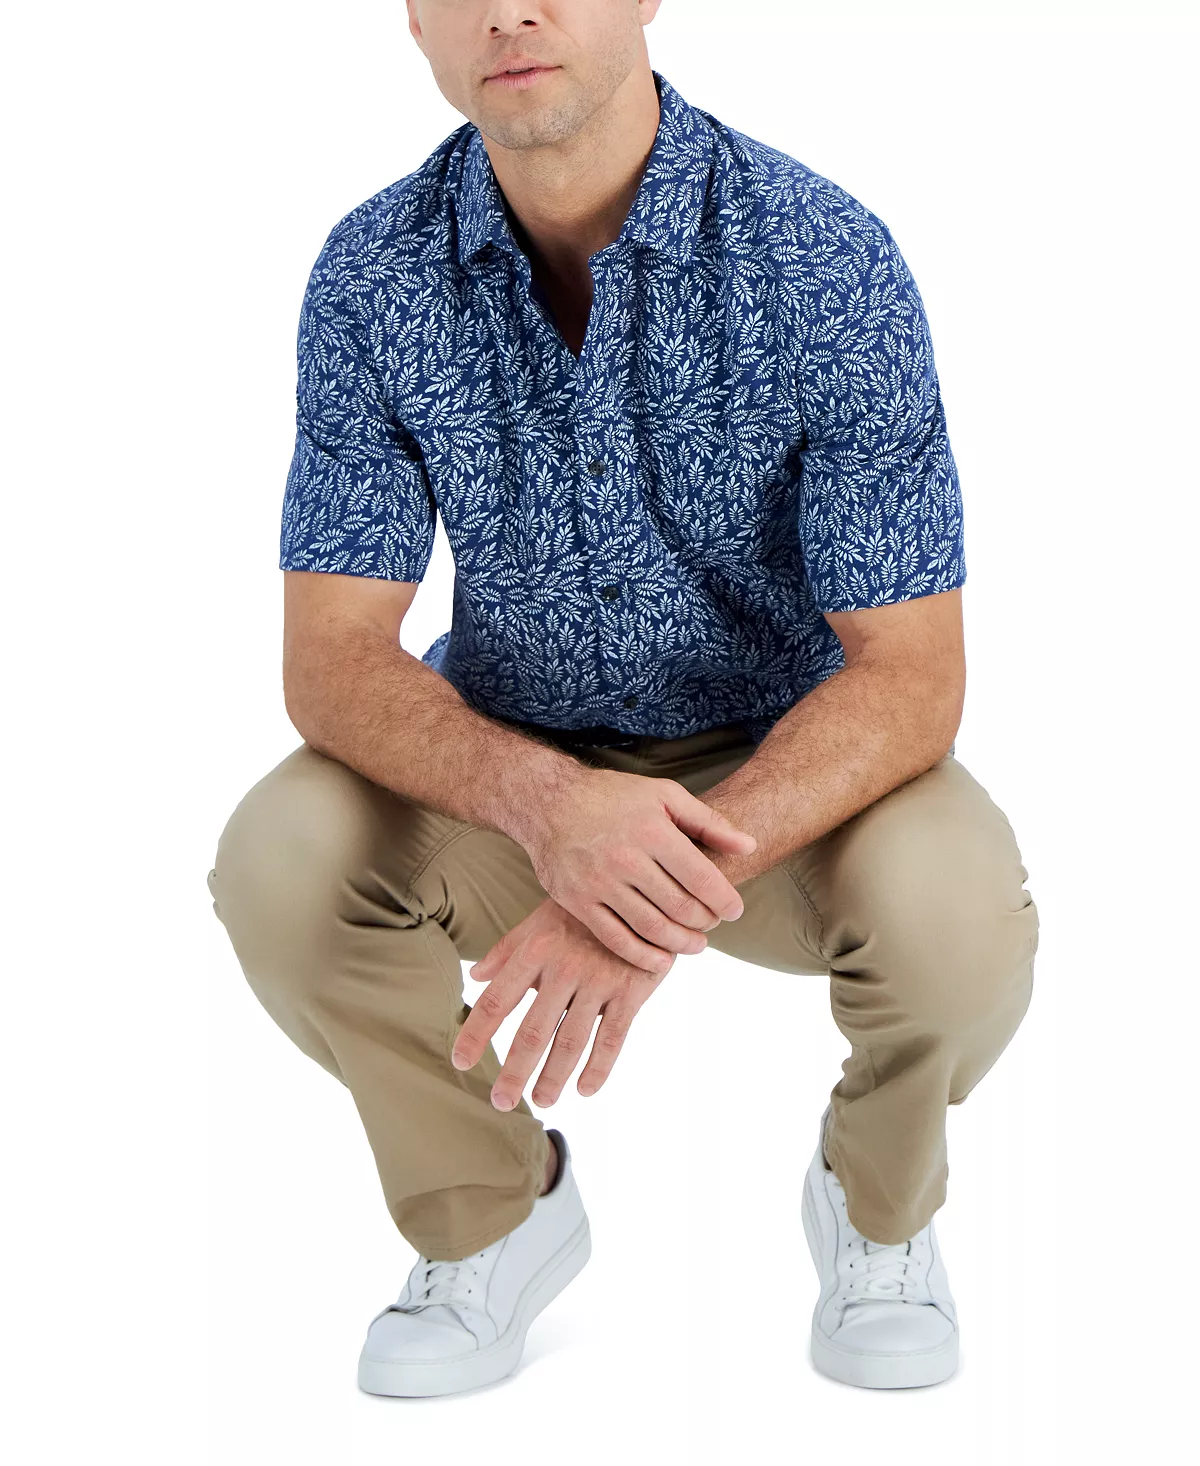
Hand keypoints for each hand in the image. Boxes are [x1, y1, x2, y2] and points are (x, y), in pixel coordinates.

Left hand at [451, 896, 674, 1108]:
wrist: (644, 889)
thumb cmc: (584, 910)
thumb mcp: (541, 919)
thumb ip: (507, 950)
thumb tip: (475, 976)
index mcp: (535, 950)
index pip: (496, 1000)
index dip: (475, 1034)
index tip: (460, 1062)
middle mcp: (564, 968)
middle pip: (532, 1032)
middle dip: (514, 1072)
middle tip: (501, 1102)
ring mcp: (599, 981)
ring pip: (571, 1042)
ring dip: (553, 1077)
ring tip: (543, 1101)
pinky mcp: (631, 991)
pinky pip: (612, 1039)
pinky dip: (598, 1068)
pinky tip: (584, 1090)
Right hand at [522, 765, 755, 974]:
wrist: (548, 801)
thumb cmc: (613, 796)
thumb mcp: (664, 795)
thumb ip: (708, 822)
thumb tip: (749, 846)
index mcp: (652, 830)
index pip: (702, 878)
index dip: (725, 901)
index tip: (735, 910)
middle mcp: (625, 858)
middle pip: (680, 907)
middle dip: (705, 922)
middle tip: (713, 924)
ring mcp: (598, 882)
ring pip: (651, 928)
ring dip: (681, 943)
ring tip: (696, 944)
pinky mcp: (577, 901)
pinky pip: (616, 939)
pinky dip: (643, 956)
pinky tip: (663, 960)